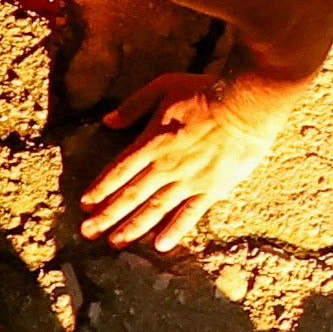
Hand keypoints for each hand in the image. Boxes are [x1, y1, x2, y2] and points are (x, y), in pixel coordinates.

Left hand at [76, 59, 322, 253]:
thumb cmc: (206, 91)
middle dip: (107, 215)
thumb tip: (107, 121)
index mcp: (152, 142)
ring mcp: (189, 180)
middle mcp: (166, 166)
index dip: (100, 188)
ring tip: (116, 242)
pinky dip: (175, 230)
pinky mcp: (212, 188)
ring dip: (133, 227)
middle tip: (88, 232)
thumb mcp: (165, 87)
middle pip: (130, 195)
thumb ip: (134, 105)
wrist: (248, 102)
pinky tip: (161, 245)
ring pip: (155, 209)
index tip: (85, 203)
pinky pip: (190, 214)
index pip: (118, 171)